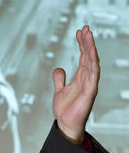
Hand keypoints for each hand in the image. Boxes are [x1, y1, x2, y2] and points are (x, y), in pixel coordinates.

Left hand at [52, 26, 99, 143]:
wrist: (66, 124)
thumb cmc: (65, 110)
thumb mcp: (58, 90)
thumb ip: (59, 79)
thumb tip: (59, 68)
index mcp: (80, 77)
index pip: (83, 57)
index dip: (82, 44)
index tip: (79, 32)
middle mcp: (87, 78)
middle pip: (89, 56)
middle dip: (87, 42)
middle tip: (85, 28)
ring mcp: (90, 84)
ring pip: (93, 62)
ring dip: (90, 48)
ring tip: (88, 35)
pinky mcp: (90, 91)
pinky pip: (94, 74)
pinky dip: (93, 63)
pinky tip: (91, 52)